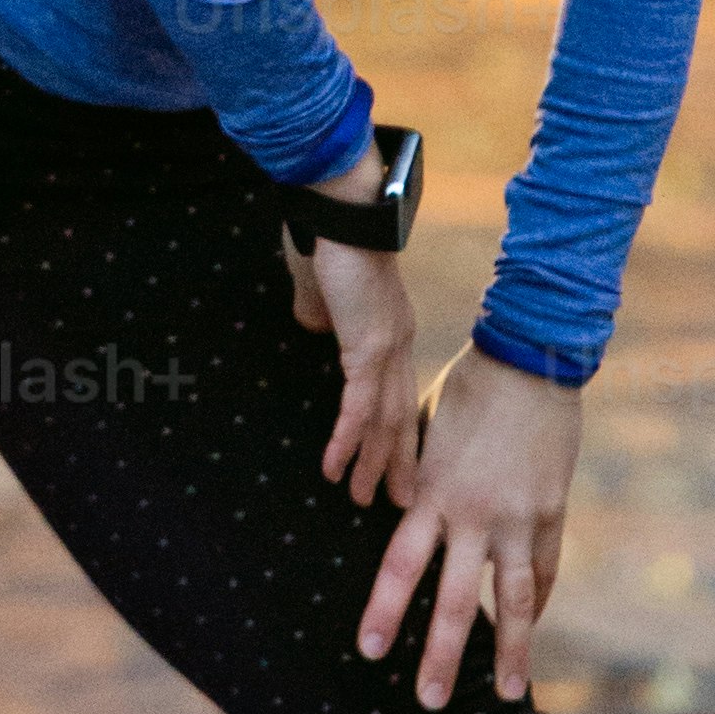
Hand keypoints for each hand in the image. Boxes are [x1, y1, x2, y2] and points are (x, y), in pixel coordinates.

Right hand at [281, 146, 419, 510]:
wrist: (343, 209)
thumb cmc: (332, 238)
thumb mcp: (327, 289)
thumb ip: (323, 313)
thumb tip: (313, 327)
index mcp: (391, 331)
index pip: (399, 393)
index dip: (400, 434)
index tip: (399, 466)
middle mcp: (397, 345)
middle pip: (400, 418)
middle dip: (398, 464)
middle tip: (396, 504)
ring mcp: (385, 348)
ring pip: (383, 421)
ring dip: (372, 464)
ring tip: (364, 500)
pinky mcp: (366, 347)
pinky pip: (358, 406)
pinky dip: (347, 440)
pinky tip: (336, 468)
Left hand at [354, 345, 580, 707]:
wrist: (530, 358)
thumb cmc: (468, 388)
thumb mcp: (427, 432)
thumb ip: (417, 478)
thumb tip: (401, 511)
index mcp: (431, 493)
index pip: (401, 565)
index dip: (385, 610)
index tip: (370, 650)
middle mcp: (472, 515)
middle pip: (453, 600)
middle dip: (440, 655)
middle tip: (429, 702)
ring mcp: (516, 517)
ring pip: (511, 600)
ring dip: (509, 651)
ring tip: (508, 694)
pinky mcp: (551, 511)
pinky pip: (543, 570)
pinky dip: (535, 603)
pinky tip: (529, 629)